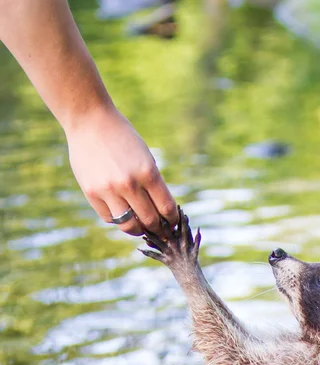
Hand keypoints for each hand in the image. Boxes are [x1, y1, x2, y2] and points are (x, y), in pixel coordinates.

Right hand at [65, 105, 176, 235]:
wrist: (90, 121)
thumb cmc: (123, 139)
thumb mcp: (145, 157)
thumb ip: (152, 184)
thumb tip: (161, 213)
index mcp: (148, 172)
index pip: (166, 208)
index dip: (172, 219)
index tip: (172, 222)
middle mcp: (129, 184)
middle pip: (150, 220)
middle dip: (158, 229)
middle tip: (160, 230)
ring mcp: (108, 190)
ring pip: (129, 225)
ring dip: (138, 230)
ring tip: (141, 228)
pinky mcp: (91, 193)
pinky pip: (109, 218)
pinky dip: (118, 219)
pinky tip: (122, 214)